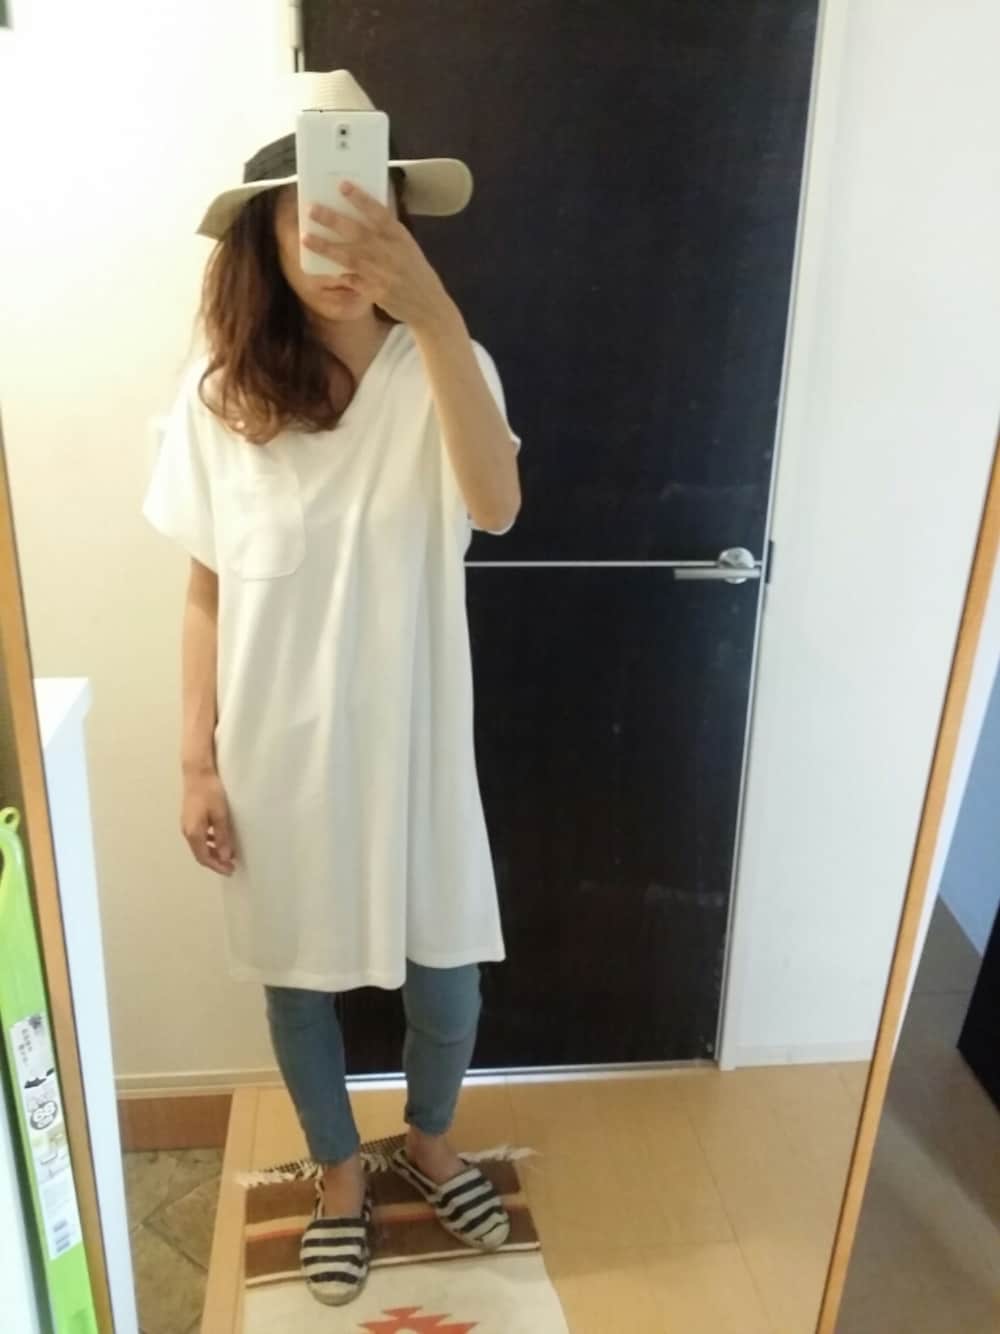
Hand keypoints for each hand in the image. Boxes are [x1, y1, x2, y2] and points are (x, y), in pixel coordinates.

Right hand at [181, 769, 235, 875]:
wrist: (197, 773)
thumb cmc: (210, 792)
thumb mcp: (220, 815)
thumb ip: (222, 837)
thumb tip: (225, 857)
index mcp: (194, 833)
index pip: (204, 857)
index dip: (217, 866)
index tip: (230, 870)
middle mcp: (187, 831)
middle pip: (200, 854)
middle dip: (215, 862)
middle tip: (230, 866)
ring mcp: (187, 825)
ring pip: (199, 845)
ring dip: (213, 852)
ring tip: (228, 855)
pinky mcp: (190, 818)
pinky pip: (199, 837)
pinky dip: (209, 842)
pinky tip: (219, 840)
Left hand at [301, 182, 456, 330]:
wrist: (428, 304)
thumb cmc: (415, 271)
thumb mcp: (406, 246)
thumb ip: (386, 232)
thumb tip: (360, 212)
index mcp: (400, 236)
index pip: (379, 213)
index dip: (360, 199)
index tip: (342, 185)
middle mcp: (390, 253)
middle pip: (357, 232)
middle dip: (333, 220)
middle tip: (311, 209)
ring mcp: (382, 273)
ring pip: (348, 257)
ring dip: (325, 247)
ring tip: (306, 238)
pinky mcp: (375, 292)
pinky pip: (351, 280)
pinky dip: (337, 273)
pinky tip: (320, 266)